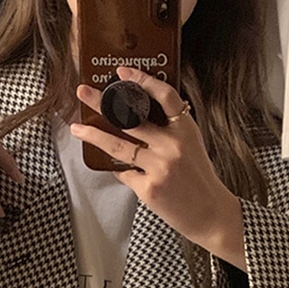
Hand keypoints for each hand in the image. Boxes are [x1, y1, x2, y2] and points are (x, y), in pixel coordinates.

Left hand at [70, 66, 245, 270]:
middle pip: (131, 118)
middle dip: (102, 103)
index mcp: (185, 130)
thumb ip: (170, 130)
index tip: (122, 72)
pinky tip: (112, 167)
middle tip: (83, 92)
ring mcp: (159, 167)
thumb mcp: (191, 146)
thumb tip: (137, 116)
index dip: (142, 80)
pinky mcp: (148, 188)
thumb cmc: (199, 180)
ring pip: (118, 146)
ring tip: (78, 129)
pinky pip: (124, 173)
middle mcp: (172, 145)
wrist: (210, 214)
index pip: (164, 96)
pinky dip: (117, 169)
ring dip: (94, 135)